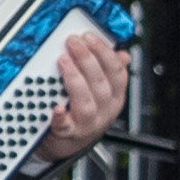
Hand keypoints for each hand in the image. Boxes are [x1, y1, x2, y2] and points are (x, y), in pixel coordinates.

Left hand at [29, 27, 128, 168]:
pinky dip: (60, 116)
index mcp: (115, 96)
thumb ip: (109, 72)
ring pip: (86, 102)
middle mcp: (105, 110)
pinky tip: (57, 106)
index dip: (104, 53)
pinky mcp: (68, 133)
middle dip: (87, 60)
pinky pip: (65, 125)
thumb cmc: (83, 111)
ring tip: (63, 60)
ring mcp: (87, 123)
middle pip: (101, 84)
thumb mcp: (102, 91)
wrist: (68, 142)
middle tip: (73, 42)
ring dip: (75, 79)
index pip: (117, 72)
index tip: (89, 37)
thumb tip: (123, 54)